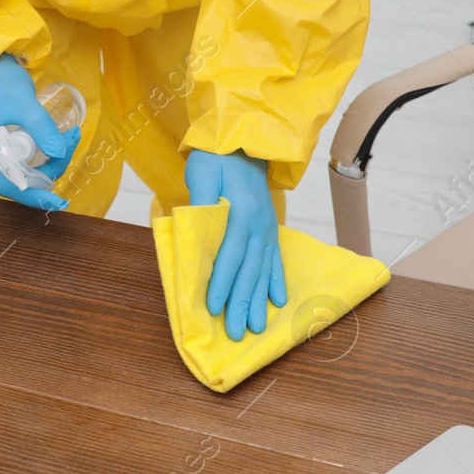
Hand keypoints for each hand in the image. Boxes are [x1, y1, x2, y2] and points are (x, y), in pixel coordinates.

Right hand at [0, 54, 79, 210]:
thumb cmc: (0, 83)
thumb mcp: (24, 103)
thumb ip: (41, 127)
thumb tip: (61, 153)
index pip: (9, 186)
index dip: (35, 197)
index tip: (59, 201)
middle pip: (20, 179)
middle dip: (51, 167)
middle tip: (71, 140)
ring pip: (23, 170)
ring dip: (49, 159)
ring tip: (69, 136)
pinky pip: (21, 160)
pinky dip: (41, 154)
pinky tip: (57, 140)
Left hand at [185, 150, 286, 340]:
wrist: (243, 139)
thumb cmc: (216, 158)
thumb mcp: (202, 174)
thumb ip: (201, 204)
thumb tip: (195, 235)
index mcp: (241, 213)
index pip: (229, 256)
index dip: (222, 283)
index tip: (215, 309)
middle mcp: (258, 225)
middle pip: (249, 270)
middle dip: (243, 303)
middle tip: (238, 333)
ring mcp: (267, 228)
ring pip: (263, 270)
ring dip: (259, 300)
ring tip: (258, 327)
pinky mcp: (269, 228)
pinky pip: (275, 259)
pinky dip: (276, 281)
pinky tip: (277, 301)